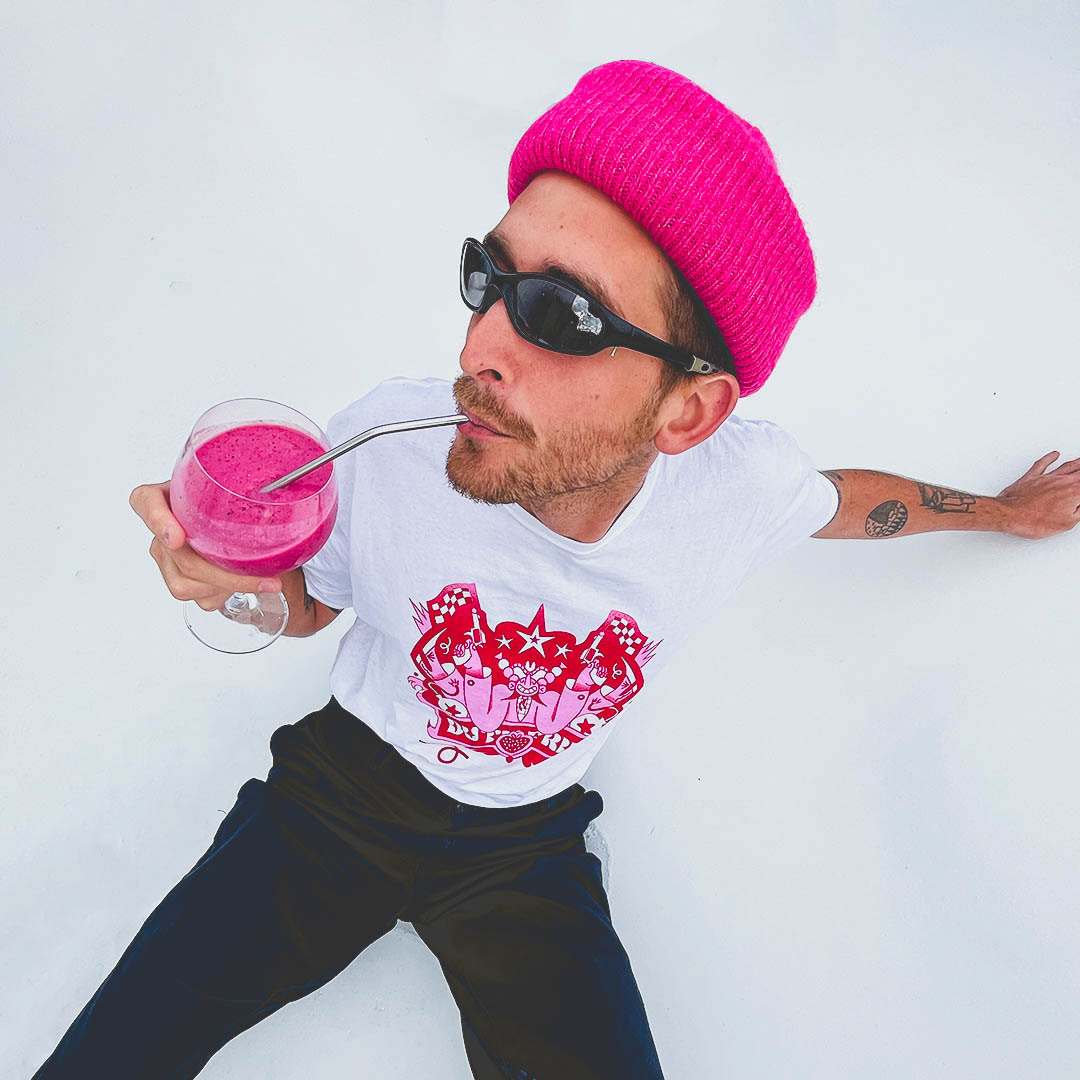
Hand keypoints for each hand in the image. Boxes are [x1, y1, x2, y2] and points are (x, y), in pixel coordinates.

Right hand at [129, 481, 281, 609]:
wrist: (238, 523)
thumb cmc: (231, 500)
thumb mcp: (236, 483)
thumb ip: (243, 481)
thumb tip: (280, 482)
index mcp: (164, 496)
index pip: (146, 502)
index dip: (158, 520)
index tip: (178, 537)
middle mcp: (160, 528)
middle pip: (181, 558)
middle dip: (225, 574)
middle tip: (264, 578)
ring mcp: (166, 558)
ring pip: (187, 584)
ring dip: (229, 586)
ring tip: (261, 580)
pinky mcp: (180, 581)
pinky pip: (200, 598)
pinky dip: (227, 594)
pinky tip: (245, 583)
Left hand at [995, 452, 1079, 539]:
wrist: (1009, 515)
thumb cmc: (1034, 520)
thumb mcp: (1067, 522)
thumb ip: (1079, 511)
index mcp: (1073, 492)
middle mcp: (1061, 481)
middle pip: (1079, 471)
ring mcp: (1045, 478)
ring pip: (1065, 466)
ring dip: (1076, 462)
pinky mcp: (1031, 477)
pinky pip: (1042, 464)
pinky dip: (1049, 458)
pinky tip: (1054, 454)